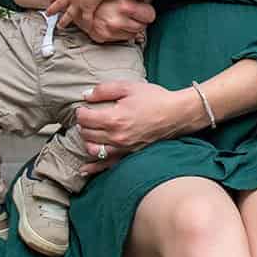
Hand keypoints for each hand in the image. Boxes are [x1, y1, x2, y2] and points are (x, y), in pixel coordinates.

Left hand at [48, 0, 109, 24]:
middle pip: (59, 4)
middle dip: (52, 10)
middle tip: (47, 14)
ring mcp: (78, 3)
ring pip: (68, 14)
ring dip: (63, 21)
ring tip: (60, 27)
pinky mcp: (87, 8)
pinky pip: (86, 18)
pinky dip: (87, 24)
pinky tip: (86, 29)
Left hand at [74, 78, 193, 170]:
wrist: (176, 114)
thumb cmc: (154, 99)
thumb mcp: (129, 87)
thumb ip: (104, 90)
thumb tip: (86, 96)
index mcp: (114, 118)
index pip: (85, 119)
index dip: (80, 111)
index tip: (83, 107)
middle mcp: (116, 136)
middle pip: (86, 133)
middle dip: (83, 124)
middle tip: (88, 117)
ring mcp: (123, 149)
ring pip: (93, 149)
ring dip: (87, 141)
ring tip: (90, 133)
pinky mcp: (129, 155)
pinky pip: (108, 165)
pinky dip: (94, 168)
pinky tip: (84, 169)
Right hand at [76, 0, 154, 46]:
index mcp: (125, 6)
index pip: (150, 15)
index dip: (148, 11)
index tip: (146, 10)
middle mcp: (117, 20)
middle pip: (142, 26)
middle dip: (141, 20)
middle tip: (137, 14)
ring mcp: (109, 30)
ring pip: (133, 34)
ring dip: (132, 28)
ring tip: (127, 18)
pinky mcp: (101, 37)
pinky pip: (121, 39)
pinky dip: (122, 32)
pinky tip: (118, 24)